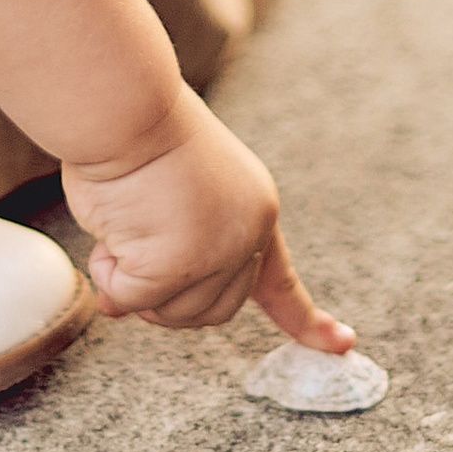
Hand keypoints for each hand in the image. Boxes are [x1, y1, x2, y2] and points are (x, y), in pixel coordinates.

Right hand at [65, 90, 353, 350]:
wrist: (126, 105)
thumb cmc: (138, 134)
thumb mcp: (174, 196)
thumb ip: (167, 252)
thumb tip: (122, 308)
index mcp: (255, 210)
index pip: (281, 279)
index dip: (307, 320)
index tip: (343, 345)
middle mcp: (247, 234)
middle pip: (213, 310)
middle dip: (165, 301)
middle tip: (126, 265)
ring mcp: (217, 253)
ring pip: (172, 312)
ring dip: (132, 286)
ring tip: (119, 232)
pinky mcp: (177, 264)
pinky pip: (132, 298)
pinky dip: (110, 276)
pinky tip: (108, 236)